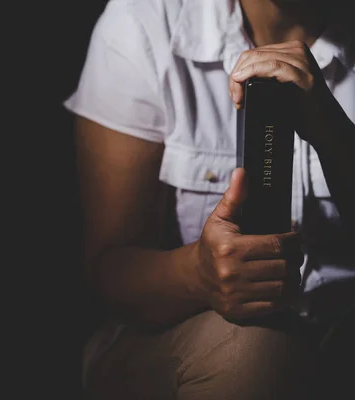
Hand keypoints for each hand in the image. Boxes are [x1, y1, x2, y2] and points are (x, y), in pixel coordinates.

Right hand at [194, 168, 303, 319]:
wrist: (194, 275)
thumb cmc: (212, 244)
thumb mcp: (220, 218)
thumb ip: (234, 196)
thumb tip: (243, 172)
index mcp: (230, 248)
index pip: (277, 245)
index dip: (294, 241)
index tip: (295, 238)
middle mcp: (231, 273)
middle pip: (284, 268)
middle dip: (295, 260)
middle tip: (294, 255)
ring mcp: (234, 294)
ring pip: (283, 288)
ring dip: (293, 279)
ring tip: (289, 270)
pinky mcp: (238, 310)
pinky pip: (274, 306)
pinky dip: (285, 297)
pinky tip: (281, 286)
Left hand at [228, 40, 343, 146]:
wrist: (323, 125)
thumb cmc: (299, 110)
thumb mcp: (277, 87)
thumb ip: (262, 77)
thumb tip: (236, 77)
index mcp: (289, 51)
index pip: (252, 54)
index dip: (237, 73)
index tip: (235, 95)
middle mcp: (296, 50)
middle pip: (252, 56)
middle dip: (236, 78)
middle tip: (236, 100)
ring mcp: (301, 60)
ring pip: (258, 59)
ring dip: (240, 80)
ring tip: (239, 100)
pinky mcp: (303, 74)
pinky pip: (272, 66)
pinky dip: (252, 73)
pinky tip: (242, 81)